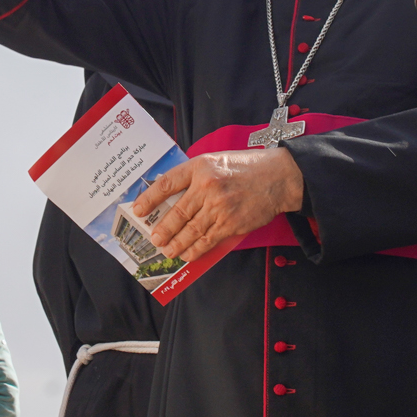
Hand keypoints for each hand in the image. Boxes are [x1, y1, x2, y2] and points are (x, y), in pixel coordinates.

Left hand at [135, 148, 303, 263]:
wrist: (278, 178)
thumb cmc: (246, 168)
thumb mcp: (216, 161)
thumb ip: (195, 176)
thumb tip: (173, 197)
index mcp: (200, 166)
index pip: (167, 183)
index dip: (149, 198)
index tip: (138, 210)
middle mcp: (207, 186)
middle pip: (177, 212)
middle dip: (162, 229)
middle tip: (154, 238)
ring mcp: (219, 206)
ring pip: (190, 230)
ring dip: (176, 243)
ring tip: (166, 250)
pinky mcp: (231, 223)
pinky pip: (207, 240)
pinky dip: (195, 250)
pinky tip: (187, 254)